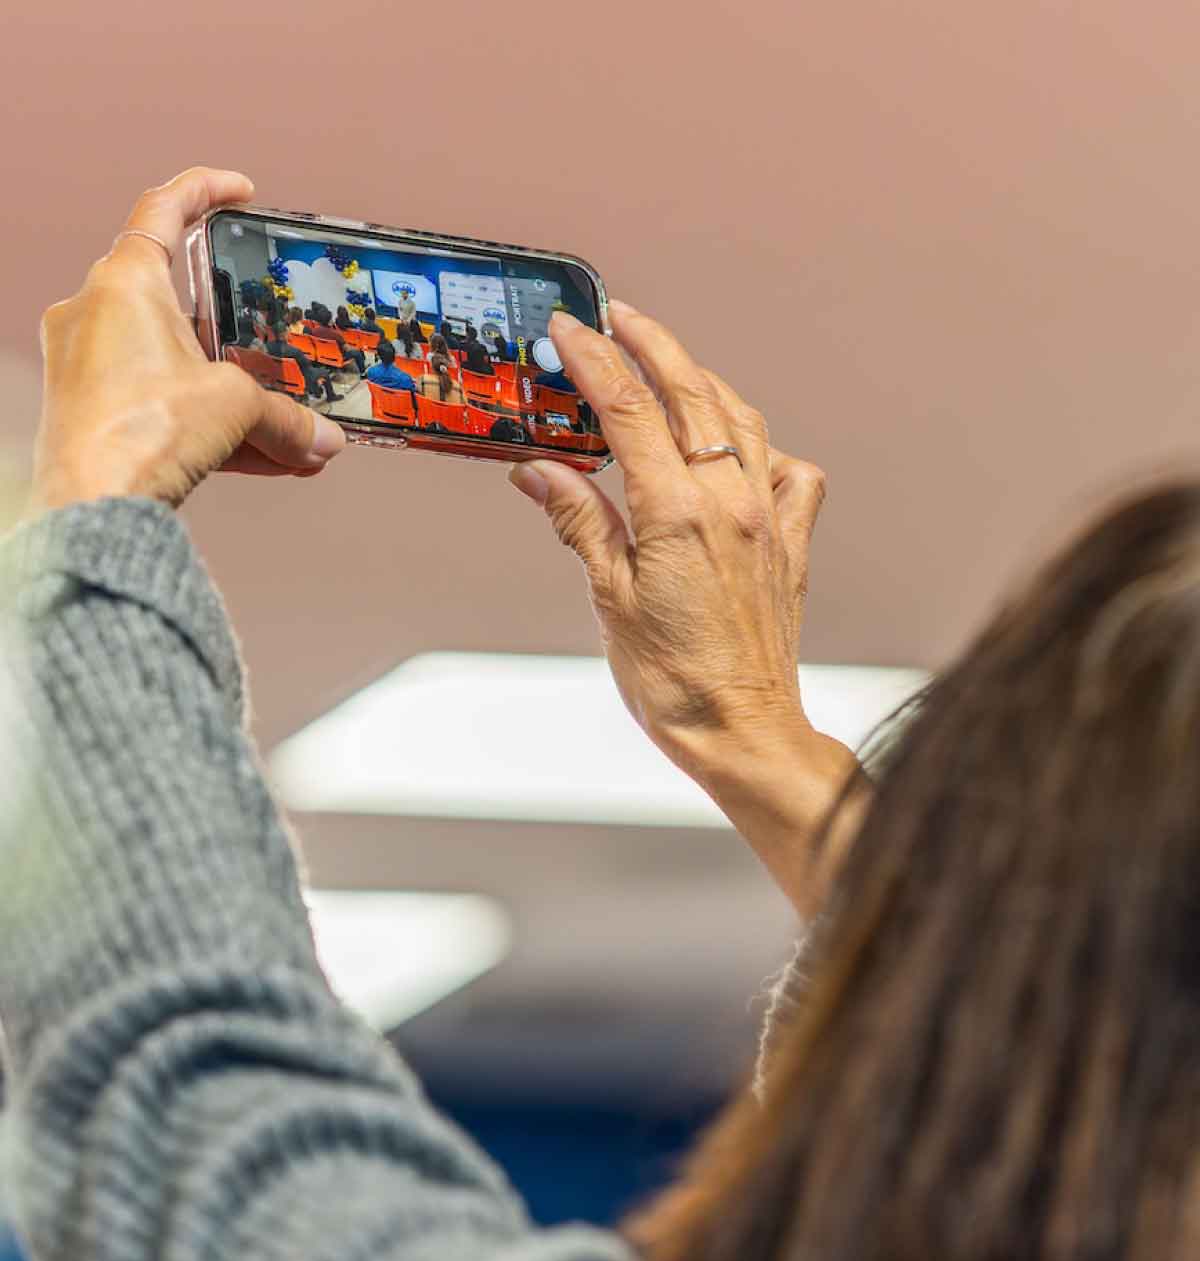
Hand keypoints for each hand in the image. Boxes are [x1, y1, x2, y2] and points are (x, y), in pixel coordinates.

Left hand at [33, 167, 345, 513]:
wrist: (92, 505)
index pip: (162, 210)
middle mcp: (95, 315)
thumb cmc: (142, 431)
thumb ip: (285, 418)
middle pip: (176, 303)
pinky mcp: (90, 415)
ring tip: (288, 432)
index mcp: (124, 282)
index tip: (241, 193)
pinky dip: (209, 427)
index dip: (205, 191)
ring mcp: (87, 368)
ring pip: (174, 366)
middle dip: (236, 333)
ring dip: (233, 397)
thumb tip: (324, 440)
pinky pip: (161, 407)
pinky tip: (270, 463)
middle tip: (273, 340)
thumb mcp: (236, 407)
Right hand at [507, 302, 863, 918]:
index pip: (629, 409)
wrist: (744, 730)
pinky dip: (760, 443)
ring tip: (667, 363)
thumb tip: (538, 469)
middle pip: (691, 393)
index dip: (594, 361)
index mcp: (679, 511)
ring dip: (701, 379)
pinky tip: (737, 448)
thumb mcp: (610, 599)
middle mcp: (733, 500)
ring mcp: (770, 517)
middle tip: (616, 316)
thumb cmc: (674, 681)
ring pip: (741, 419)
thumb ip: (581, 522)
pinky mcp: (792, 543)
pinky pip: (788, 469)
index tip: (567, 331)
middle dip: (650, 344)